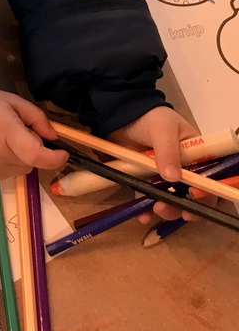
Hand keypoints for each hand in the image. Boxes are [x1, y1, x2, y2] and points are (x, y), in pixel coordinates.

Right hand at [0, 89, 67, 179]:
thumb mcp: (14, 102)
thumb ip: (38, 118)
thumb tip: (53, 138)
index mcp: (7, 132)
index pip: (34, 154)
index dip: (53, 158)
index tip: (63, 153)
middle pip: (31, 161)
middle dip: (32, 149)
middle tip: (18, 133)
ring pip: (22, 169)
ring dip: (21, 157)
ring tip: (4, 141)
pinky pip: (9, 173)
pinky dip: (9, 163)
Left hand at [108, 107, 214, 222]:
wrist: (121, 114)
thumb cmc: (150, 117)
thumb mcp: (162, 129)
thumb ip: (168, 151)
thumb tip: (173, 178)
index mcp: (196, 155)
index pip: (209, 178)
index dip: (207, 192)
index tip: (195, 198)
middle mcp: (184, 168)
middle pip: (191, 195)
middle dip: (184, 206)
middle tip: (173, 210)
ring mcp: (164, 176)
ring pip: (171, 200)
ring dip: (167, 209)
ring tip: (155, 210)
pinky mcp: (146, 180)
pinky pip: (149, 197)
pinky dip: (146, 208)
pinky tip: (142, 215)